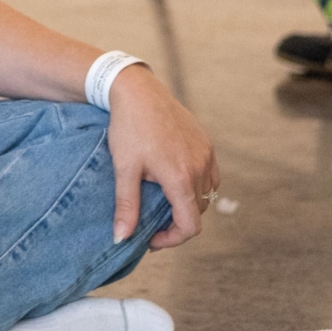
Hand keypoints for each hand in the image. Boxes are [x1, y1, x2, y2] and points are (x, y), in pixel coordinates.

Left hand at [105, 66, 217, 248]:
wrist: (138, 91)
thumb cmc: (129, 128)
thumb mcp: (124, 168)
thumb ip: (127, 206)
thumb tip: (121, 238)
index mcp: (181, 178)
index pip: (190, 225)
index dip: (172, 239)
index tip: (151, 239)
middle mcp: (201, 168)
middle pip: (197, 211)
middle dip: (176, 221)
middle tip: (150, 220)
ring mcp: (207, 155)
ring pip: (206, 194)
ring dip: (186, 203)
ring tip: (160, 199)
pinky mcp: (207, 144)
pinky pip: (209, 176)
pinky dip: (195, 185)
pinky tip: (172, 179)